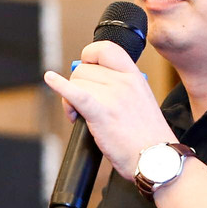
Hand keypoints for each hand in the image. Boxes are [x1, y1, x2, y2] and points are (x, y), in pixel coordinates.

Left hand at [43, 40, 175, 175]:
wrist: (156, 158)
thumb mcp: (140, 100)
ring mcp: (113, 96)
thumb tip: (92, 82)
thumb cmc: (147, 137)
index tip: (87, 68)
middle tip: (82, 107)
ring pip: (76, 83)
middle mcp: (124, 82)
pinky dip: (59, 86)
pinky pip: (75, 93)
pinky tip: (50, 79)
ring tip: (80, 117)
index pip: (106, 49)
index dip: (90, 56)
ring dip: (71, 100)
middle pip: (83, 70)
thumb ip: (120, 88)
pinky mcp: (101, 113)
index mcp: (134, 76)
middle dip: (78, 86)